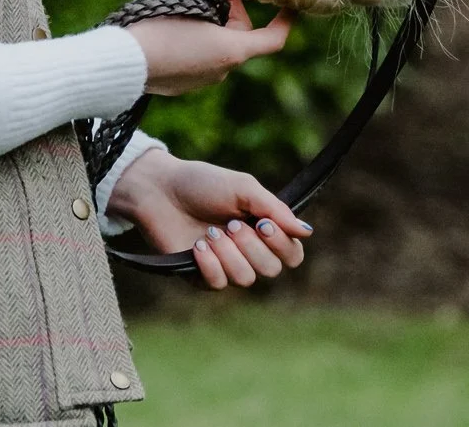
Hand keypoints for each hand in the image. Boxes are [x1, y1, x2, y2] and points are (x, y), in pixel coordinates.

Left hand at [105, 148, 312, 288]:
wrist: (161, 190)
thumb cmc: (203, 184)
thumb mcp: (244, 188)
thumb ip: (276, 210)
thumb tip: (307, 231)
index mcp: (264, 228)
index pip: (292, 253)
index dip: (281, 243)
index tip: (262, 223)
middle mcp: (249, 251)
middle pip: (272, 269)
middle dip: (252, 246)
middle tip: (231, 224)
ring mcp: (226, 265)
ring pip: (246, 279)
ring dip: (229, 253)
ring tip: (211, 232)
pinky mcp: (202, 276)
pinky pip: (219, 284)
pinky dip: (210, 264)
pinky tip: (198, 245)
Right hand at [122, 0, 294, 94]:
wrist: (123, 63)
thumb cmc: (162, 27)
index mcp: (233, 51)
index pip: (274, 38)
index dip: (285, 20)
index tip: (288, 4)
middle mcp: (222, 70)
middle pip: (239, 32)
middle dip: (229, 3)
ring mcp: (201, 80)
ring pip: (217, 42)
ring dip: (210, 17)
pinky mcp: (182, 84)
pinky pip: (198, 54)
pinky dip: (195, 35)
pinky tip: (172, 20)